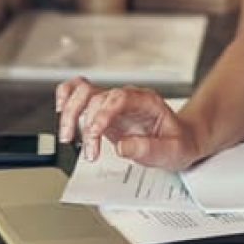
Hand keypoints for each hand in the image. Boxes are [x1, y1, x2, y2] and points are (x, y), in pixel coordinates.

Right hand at [55, 77, 202, 169]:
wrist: (181, 139)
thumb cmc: (178, 142)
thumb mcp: (172, 151)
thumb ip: (149, 149)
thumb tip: (122, 146)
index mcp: (146, 101)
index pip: (118, 98)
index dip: (102, 114)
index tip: (95, 135)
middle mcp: (126, 97)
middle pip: (95, 96)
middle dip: (85, 123)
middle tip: (87, 151)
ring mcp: (113, 102)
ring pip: (82, 92)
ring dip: (70, 113)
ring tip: (67, 137)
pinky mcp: (103, 110)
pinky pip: (79, 92)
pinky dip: (67, 97)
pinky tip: (62, 111)